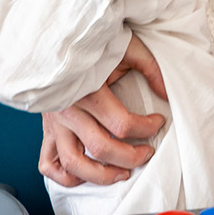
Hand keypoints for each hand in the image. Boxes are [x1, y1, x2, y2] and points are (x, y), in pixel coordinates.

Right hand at [38, 34, 169, 186]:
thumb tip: (167, 94)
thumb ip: (151, 68)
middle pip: (102, 149)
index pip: (122, 125)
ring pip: (74, 164)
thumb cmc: (95, 44)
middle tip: (147, 152)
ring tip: (122, 174)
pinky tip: (87, 174)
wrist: (58, 39)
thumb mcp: (127, 48)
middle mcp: (68, 111)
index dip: (147, 128)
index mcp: (87, 91)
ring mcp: (55, 124)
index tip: (158, 121)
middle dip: (131, 157)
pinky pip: (48, 164)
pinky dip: (66, 176)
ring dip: (101, 175)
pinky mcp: (47, 130)